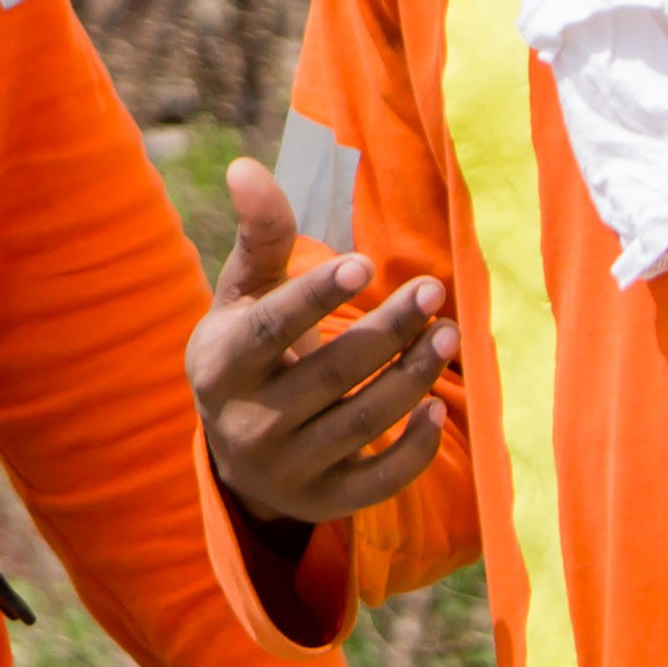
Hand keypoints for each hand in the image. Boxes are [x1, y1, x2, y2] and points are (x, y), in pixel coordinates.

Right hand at [187, 156, 458, 530]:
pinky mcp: (325, 502)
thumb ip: (258, 236)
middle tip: (433, 289)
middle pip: (330, 373)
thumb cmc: (248, 348)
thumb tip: (245, 165)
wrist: (236, 450)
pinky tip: (439, 406)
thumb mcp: (243, 295)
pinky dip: (413, 447)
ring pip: (362, 421)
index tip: (366, 263)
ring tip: (447, 334)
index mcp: (220, 364)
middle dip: (388, 329)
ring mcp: (287, 468)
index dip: (316, 296)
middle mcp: (247, 422)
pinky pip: (378, 479)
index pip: (270, 329)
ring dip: (413, 377)